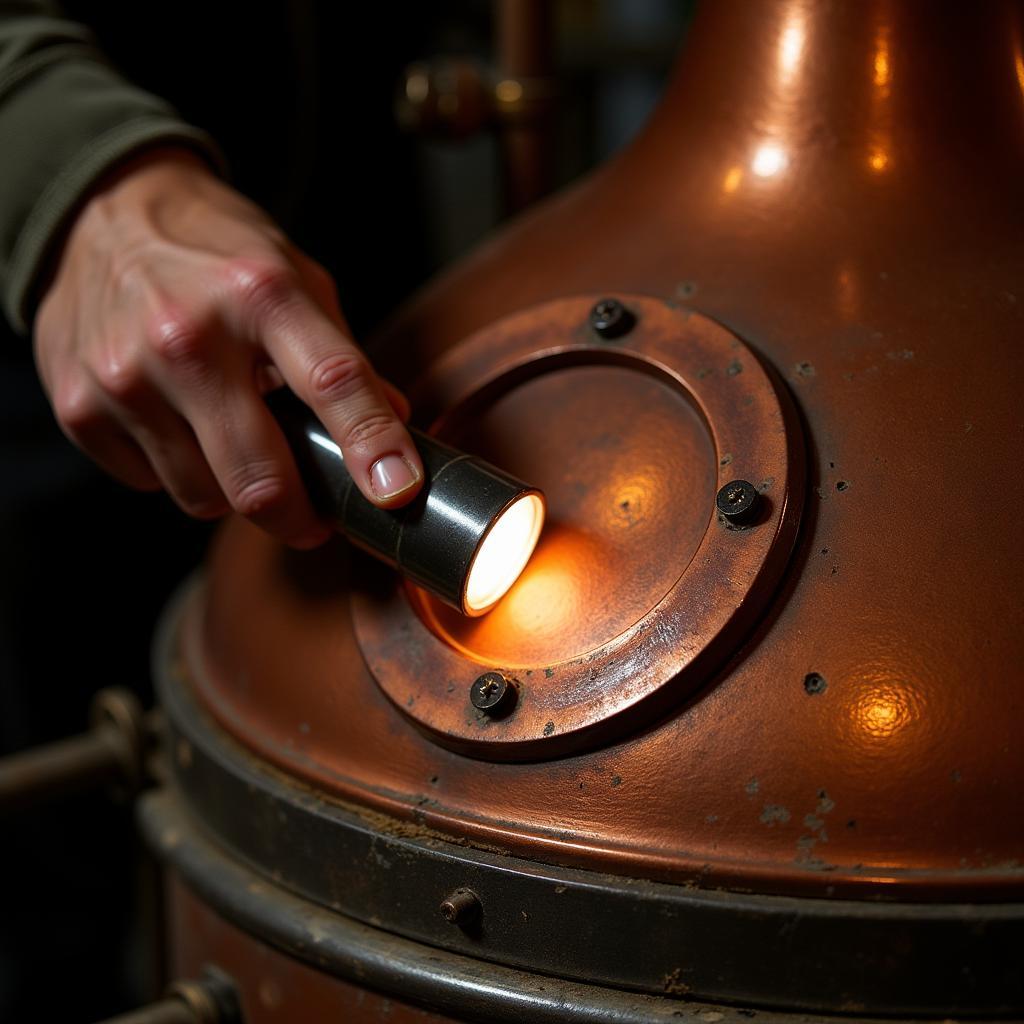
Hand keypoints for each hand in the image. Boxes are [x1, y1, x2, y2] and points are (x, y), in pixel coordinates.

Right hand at [34, 148, 423, 547]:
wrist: (101, 213)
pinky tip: (177, 423)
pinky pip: (151, 483)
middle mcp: (189, 335)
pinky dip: (175, 470)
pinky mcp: (78, 404)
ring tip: (232, 440)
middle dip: (299, 518)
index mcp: (261, 294)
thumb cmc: (216, 254)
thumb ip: (344, 356)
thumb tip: (395, 431)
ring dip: (231, 489)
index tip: (397, 493)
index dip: (373, 445)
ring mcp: (126, 374)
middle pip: (259, 478)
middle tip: (313, 518)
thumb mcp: (296, 278)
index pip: (332, 381)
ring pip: (203, 497)